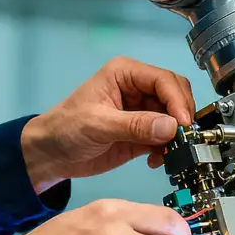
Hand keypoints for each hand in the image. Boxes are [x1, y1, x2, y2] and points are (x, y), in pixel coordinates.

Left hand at [22, 57, 195, 192]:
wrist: (52, 155)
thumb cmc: (66, 129)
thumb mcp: (98, 124)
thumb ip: (135, 125)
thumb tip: (171, 127)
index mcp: (126, 74)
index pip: (164, 80)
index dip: (177, 101)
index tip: (183, 124)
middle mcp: (138, 88)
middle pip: (176, 96)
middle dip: (182, 117)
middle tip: (182, 139)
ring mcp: (143, 111)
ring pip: (175, 119)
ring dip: (177, 136)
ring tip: (170, 153)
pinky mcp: (144, 133)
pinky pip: (167, 138)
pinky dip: (168, 150)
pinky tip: (157, 161)